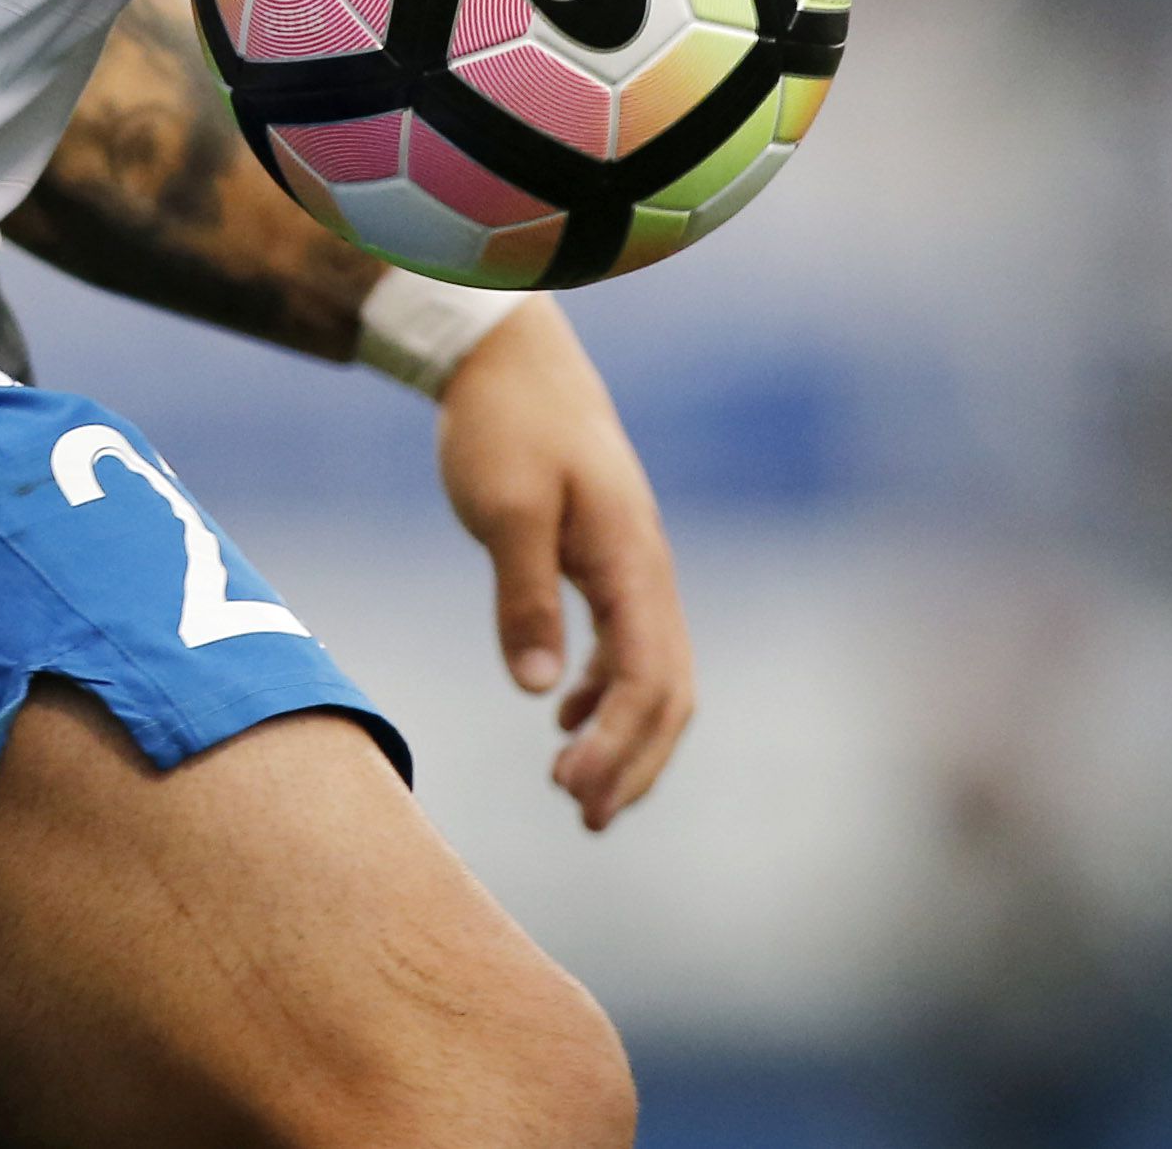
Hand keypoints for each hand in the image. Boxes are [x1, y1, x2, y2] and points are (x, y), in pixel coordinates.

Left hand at [435, 301, 691, 829]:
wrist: (507, 354)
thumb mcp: (503, 509)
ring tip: (576, 792)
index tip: (573, 795)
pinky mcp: (606, 556)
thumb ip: (523, 596)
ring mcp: (633, 563)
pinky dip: (605, 692)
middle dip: (634, 760)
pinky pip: (627, 644)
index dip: (619, 746)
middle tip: (583, 818)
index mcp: (631, 560)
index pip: (647, 677)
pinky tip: (562, 715)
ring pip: (653, 672)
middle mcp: (647, 568)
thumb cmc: (503, 423)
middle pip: (668, 690)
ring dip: (624, 735)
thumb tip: (536, 690)